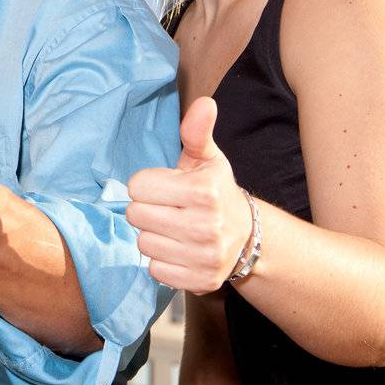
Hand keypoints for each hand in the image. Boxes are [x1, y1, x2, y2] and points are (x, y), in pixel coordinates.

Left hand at [126, 97, 253, 291]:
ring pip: (143, 243)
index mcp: (204, 190)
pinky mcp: (200, 281)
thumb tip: (204, 103)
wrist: (248, 237)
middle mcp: (206, 225)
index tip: (164, 187)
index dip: (146, 184)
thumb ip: (197, 131)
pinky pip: (155, 269)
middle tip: (167, 208)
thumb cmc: (216, 191)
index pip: (137, 186)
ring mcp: (204, 256)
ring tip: (172, 228)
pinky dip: (161, 260)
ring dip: (152, 235)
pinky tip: (177, 249)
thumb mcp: (207, 159)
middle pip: (135, 215)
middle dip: (147, 209)